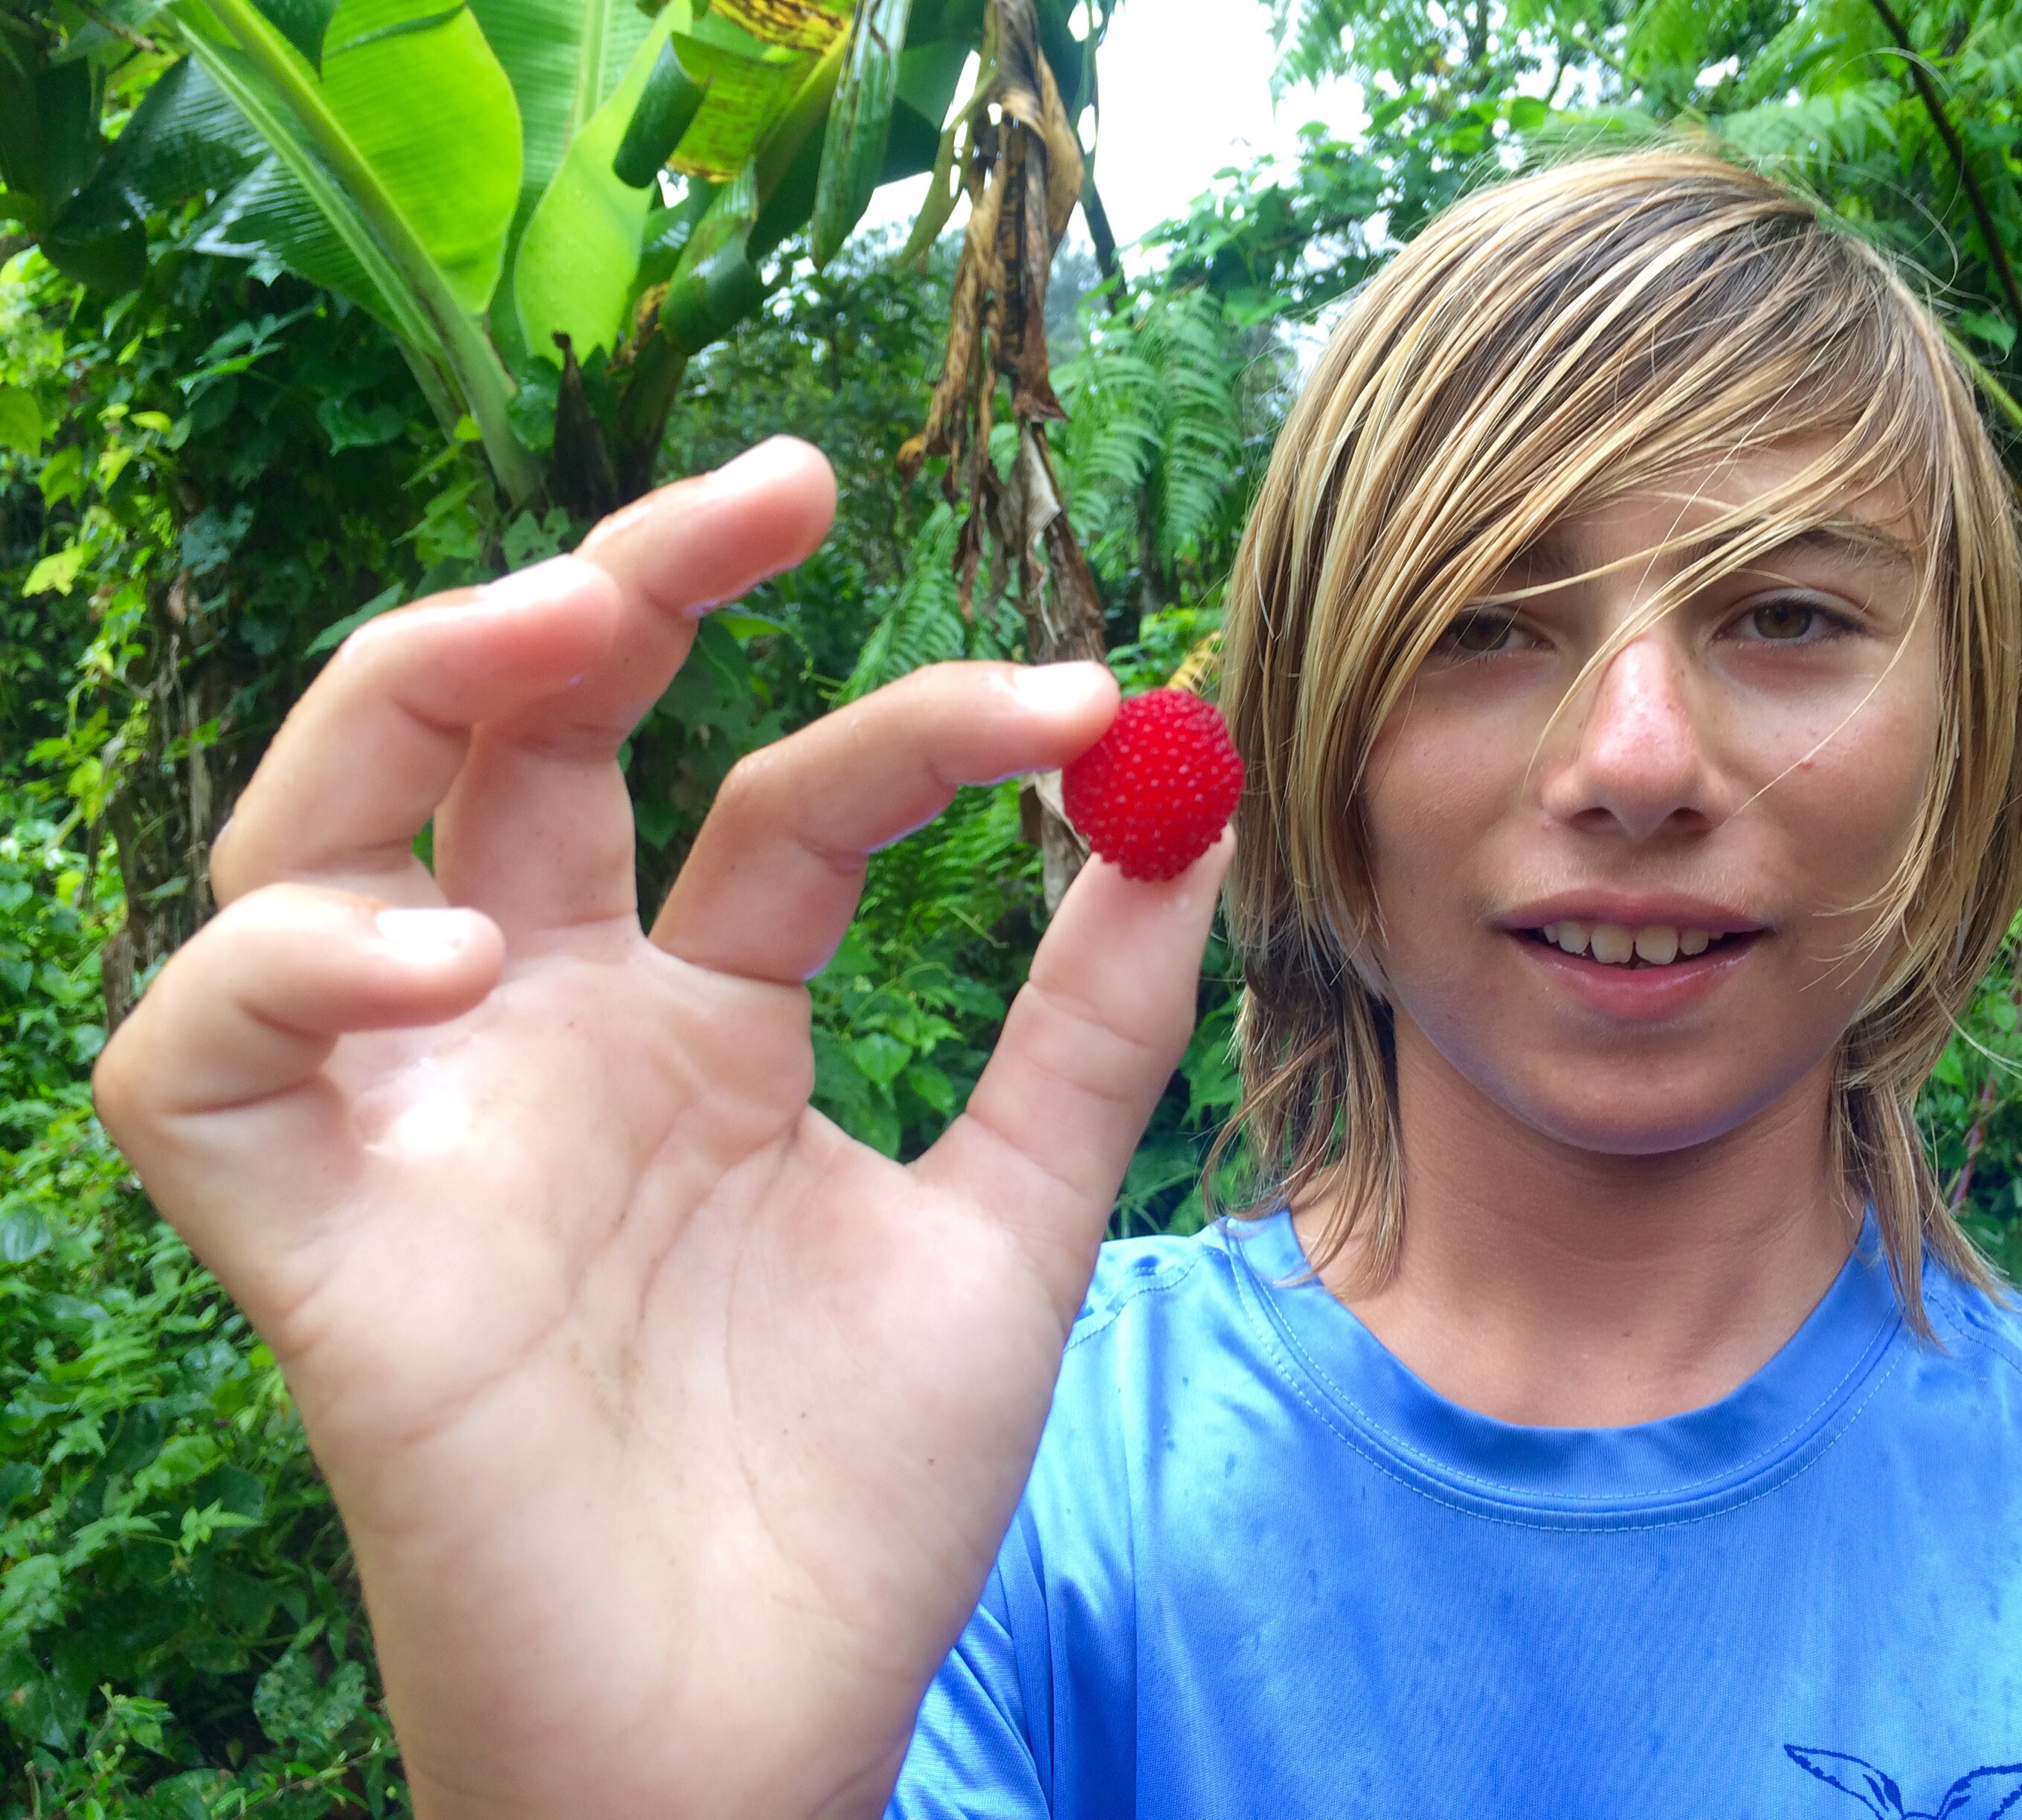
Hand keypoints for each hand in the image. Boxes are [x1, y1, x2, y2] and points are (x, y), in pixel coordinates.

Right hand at [92, 438, 1226, 1819]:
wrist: (760, 1732)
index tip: (1089, 698)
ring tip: (576, 626)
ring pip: (308, 829)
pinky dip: (292, 970)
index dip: (920, 725)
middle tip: (773, 487)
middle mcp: (544, 1033)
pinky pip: (200, 1061)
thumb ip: (1083, 1025)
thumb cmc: (863, 1497)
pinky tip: (457, 951)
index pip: (783, 799)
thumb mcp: (1009, 1224)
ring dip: (415, 690)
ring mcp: (420, 1123)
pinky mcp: (311, 1244)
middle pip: (508, 735)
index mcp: (697, 1019)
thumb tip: (1181, 809)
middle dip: (615, 585)